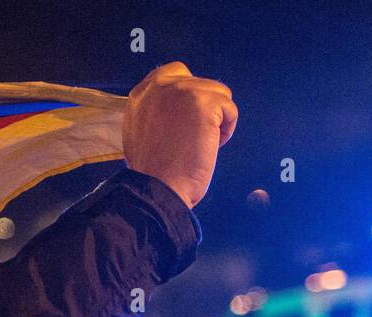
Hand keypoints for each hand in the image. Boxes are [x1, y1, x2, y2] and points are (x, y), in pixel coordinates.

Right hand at [123, 62, 238, 207]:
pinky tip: (208, 147)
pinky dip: (226, 131)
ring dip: (216, 119)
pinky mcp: (203, 102)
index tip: (188, 120)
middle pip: (201, 82)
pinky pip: (230, 109)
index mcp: (142, 93)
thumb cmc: (153, 172)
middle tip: (193, 137)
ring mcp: (182, 91)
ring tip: (198, 144)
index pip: (175, 73)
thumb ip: (156, 110)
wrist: (157, 188)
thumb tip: (179, 107)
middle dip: (205, 108)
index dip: (189, 96)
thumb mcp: (141, 131)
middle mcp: (160, 85)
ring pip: (219, 94)